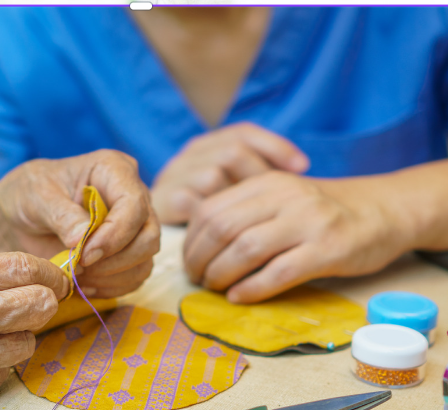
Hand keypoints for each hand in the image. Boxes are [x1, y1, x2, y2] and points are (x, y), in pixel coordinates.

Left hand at [0, 149, 159, 298]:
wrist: (23, 215)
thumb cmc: (30, 194)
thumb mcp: (36, 196)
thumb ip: (60, 215)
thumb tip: (82, 239)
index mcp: (115, 170)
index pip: (134, 205)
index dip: (114, 235)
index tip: (85, 254)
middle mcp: (133, 196)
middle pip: (148, 236)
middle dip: (116, 260)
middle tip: (81, 267)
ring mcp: (135, 226)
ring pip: (145, 260)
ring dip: (113, 277)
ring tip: (78, 277)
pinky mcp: (130, 252)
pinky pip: (135, 277)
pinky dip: (111, 287)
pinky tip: (84, 284)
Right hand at [151, 123, 309, 223]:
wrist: (145, 231)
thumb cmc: (206, 217)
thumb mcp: (230, 190)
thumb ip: (254, 178)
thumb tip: (302, 170)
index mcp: (206, 146)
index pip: (244, 133)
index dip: (276, 147)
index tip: (303, 168)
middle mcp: (188, 155)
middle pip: (232, 152)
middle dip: (257, 176)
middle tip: (276, 204)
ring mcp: (173, 176)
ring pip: (214, 176)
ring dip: (235, 202)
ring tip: (253, 223)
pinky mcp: (164, 201)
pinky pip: (196, 205)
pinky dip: (217, 221)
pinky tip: (232, 238)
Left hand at [183, 171, 409, 302]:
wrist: (387, 209)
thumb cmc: (326, 210)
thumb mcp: (284, 197)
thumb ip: (248, 212)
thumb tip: (201, 246)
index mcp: (268, 183)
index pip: (211, 210)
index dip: (191, 241)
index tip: (189, 262)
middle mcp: (285, 198)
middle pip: (222, 230)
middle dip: (200, 260)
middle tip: (197, 280)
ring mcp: (308, 222)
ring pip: (245, 250)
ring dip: (221, 276)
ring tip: (216, 289)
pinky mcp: (327, 250)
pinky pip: (278, 272)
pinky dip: (252, 289)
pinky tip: (240, 297)